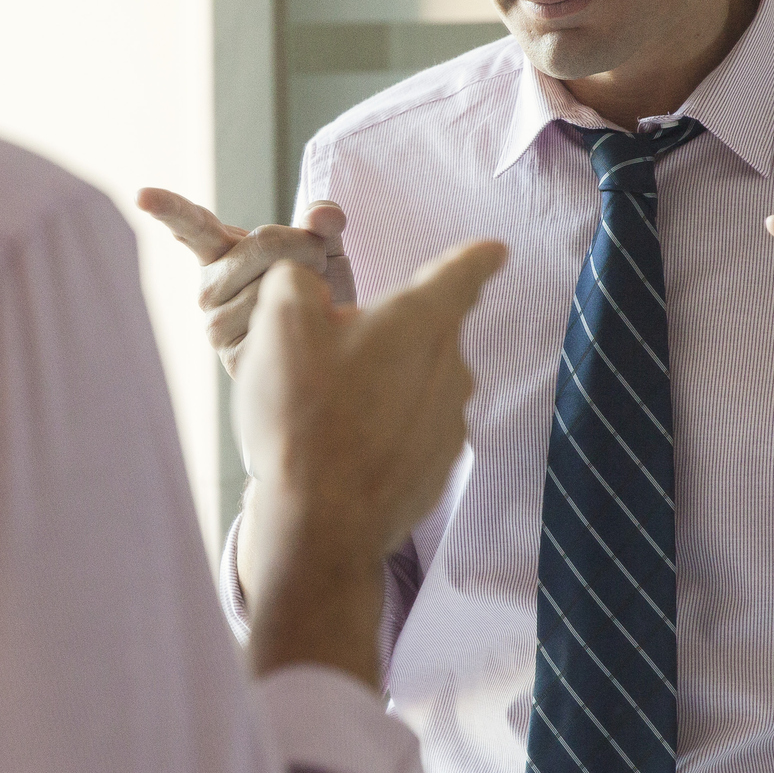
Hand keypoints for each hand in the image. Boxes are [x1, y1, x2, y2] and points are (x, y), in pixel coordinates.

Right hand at [136, 187, 354, 375]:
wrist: (333, 346)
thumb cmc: (319, 286)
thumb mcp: (324, 242)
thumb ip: (323, 218)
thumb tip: (323, 216)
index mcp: (218, 251)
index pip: (190, 225)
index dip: (167, 207)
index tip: (142, 195)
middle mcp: (207, 288)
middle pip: (261, 243)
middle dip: (305, 245)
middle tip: (317, 262)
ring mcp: (215, 325)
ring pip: (275, 285)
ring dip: (309, 286)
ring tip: (307, 301)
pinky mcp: (233, 358)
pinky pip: (280, 323)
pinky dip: (303, 322)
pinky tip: (297, 330)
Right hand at [234, 239, 506, 684]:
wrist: (319, 523)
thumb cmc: (304, 414)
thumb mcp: (281, 322)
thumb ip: (295, 279)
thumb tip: (303, 280)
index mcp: (422, 320)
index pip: (465, 270)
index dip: (475, 255)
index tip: (493, 249)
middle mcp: (451, 367)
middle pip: (424, 332)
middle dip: (384, 335)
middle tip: (327, 357)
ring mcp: (448, 423)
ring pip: (414, 384)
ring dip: (380, 385)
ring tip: (325, 411)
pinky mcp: (436, 468)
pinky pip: (408, 432)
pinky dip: (380, 432)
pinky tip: (339, 450)